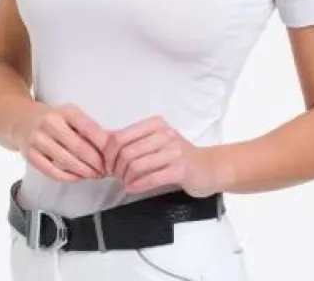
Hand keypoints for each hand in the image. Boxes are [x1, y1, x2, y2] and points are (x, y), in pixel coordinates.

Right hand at [13, 102, 108, 182]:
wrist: (22, 120)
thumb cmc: (54, 119)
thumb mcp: (70, 115)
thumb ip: (87, 127)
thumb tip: (109, 145)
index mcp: (65, 111)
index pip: (88, 127)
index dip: (102, 144)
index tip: (112, 154)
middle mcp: (50, 123)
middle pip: (78, 147)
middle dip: (95, 162)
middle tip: (106, 170)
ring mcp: (38, 139)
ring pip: (66, 161)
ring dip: (84, 171)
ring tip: (95, 175)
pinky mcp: (30, 155)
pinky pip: (52, 171)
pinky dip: (68, 177)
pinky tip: (78, 177)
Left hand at [103, 115, 219, 196]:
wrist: (209, 167)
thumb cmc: (178, 155)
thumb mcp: (156, 140)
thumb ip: (133, 140)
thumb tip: (103, 142)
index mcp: (155, 124)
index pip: (120, 137)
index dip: (109, 154)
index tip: (109, 165)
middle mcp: (164, 134)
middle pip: (126, 152)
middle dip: (116, 168)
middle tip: (117, 177)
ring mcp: (173, 151)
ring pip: (136, 165)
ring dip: (126, 178)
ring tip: (126, 183)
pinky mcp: (180, 169)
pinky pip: (150, 178)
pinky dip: (137, 185)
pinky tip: (133, 188)